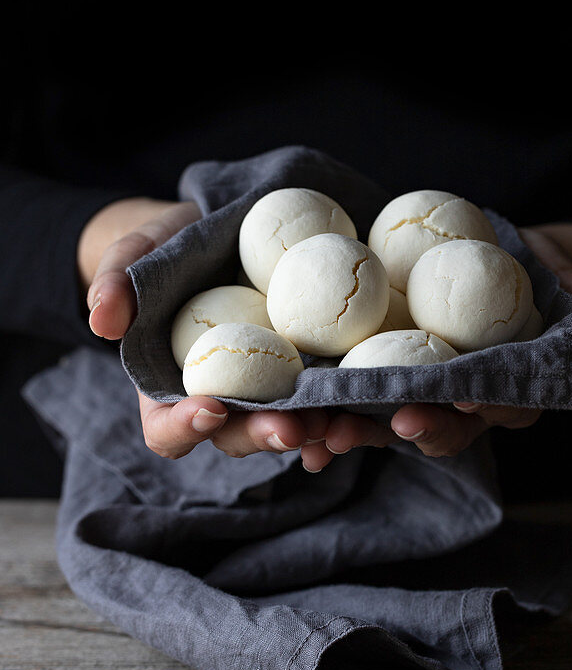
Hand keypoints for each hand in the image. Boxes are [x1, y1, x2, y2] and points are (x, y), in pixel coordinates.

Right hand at [79, 197, 329, 459]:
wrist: (216, 232)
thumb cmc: (165, 247)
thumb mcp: (133, 252)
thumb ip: (115, 281)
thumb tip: (103, 320)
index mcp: (169, 388)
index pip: (166, 429)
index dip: (183, 428)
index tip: (207, 408)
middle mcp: (220, 400)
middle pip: (236, 437)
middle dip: (263, 436)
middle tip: (292, 428)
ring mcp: (266, 391)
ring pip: (286, 427)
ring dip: (313, 432)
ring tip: (338, 424)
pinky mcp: (306, 373)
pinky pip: (325, 400)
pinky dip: (346, 407)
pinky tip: (370, 402)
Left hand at [301, 221, 571, 471]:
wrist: (519, 266)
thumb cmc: (553, 283)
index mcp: (504, 394)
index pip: (480, 414)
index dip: (452, 417)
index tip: (425, 409)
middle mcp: (459, 402)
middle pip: (419, 427)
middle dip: (377, 434)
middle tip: (342, 433)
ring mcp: (420, 388)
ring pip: (377, 417)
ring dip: (337, 427)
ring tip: (301, 431)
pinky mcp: (384, 365)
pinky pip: (350, 390)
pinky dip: (319, 404)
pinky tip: (284, 412)